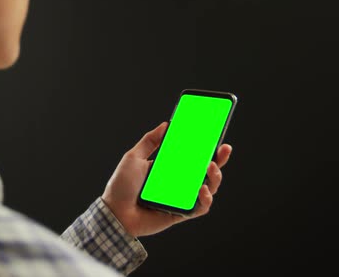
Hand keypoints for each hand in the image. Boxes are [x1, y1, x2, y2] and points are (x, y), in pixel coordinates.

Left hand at [101, 122, 232, 236]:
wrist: (114, 213)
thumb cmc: (121, 186)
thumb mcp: (133, 157)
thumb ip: (149, 140)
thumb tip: (166, 124)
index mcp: (167, 168)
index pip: (191, 156)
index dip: (205, 147)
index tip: (215, 134)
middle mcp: (177, 182)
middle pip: (205, 171)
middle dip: (219, 159)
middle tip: (224, 149)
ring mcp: (180, 198)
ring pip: (208, 188)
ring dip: (215, 177)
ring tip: (210, 167)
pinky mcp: (180, 213)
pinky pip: (200, 208)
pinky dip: (206, 199)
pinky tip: (202, 189)